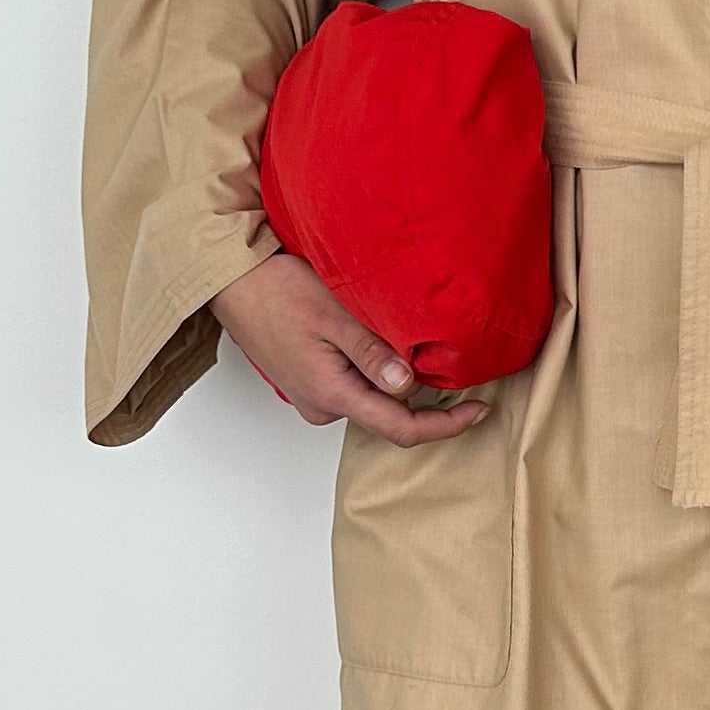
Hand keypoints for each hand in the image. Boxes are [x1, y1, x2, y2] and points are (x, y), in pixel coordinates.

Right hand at [212, 249, 494, 443]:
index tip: (478, 412)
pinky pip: (353, 389)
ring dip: (400, 387)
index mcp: (331, 393)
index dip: (445, 426)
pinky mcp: (308, 383)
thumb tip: (406, 384)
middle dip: (428, 406)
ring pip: (371, 402)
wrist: (231, 280)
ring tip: (429, 358)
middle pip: (388, 419)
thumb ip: (371, 352)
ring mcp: (312, 397)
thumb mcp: (333, 315)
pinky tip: (390, 352)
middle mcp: (321, 405)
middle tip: (466, 383)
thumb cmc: (276, 289)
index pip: (401, 428)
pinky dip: (378, 377)